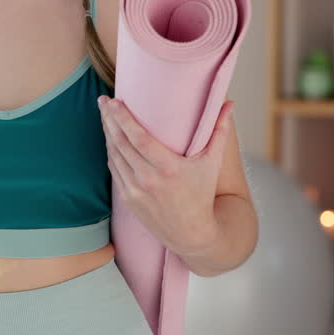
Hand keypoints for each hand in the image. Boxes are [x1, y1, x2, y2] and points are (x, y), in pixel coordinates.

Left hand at [98, 95, 234, 256]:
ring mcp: (135, 191)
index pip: (138, 138)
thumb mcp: (212, 163)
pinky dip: (110, 151)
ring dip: (107, 132)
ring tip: (105, 114)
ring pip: (114, 154)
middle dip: (109, 119)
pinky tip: (109, 137)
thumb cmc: (203, 194)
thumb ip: (220, 131)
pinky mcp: (127, 199)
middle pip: (121, 143)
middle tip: (103, 100)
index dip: (123, 118)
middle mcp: (148, 180)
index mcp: (168, 168)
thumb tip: (229, 103)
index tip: (114, 101)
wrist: (191, 234)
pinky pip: (114, 168)